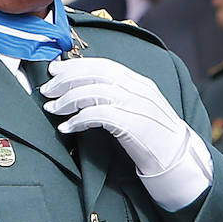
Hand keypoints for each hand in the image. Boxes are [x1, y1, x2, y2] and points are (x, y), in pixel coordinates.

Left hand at [40, 57, 212, 210]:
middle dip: (66, 79)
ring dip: (67, 100)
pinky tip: (66, 127)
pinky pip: (97, 115)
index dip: (75, 65)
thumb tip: (83, 88)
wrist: (176, 157)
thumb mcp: (138, 106)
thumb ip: (117, 93)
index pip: (102, 65)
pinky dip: (77, 120)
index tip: (54, 70)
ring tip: (51, 109)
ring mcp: (135, 105)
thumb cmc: (152, 134)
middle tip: (46, 89)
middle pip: (95, 74)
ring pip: (93, 92)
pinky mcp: (131, 124)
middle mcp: (137, 89)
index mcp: (138, 81)